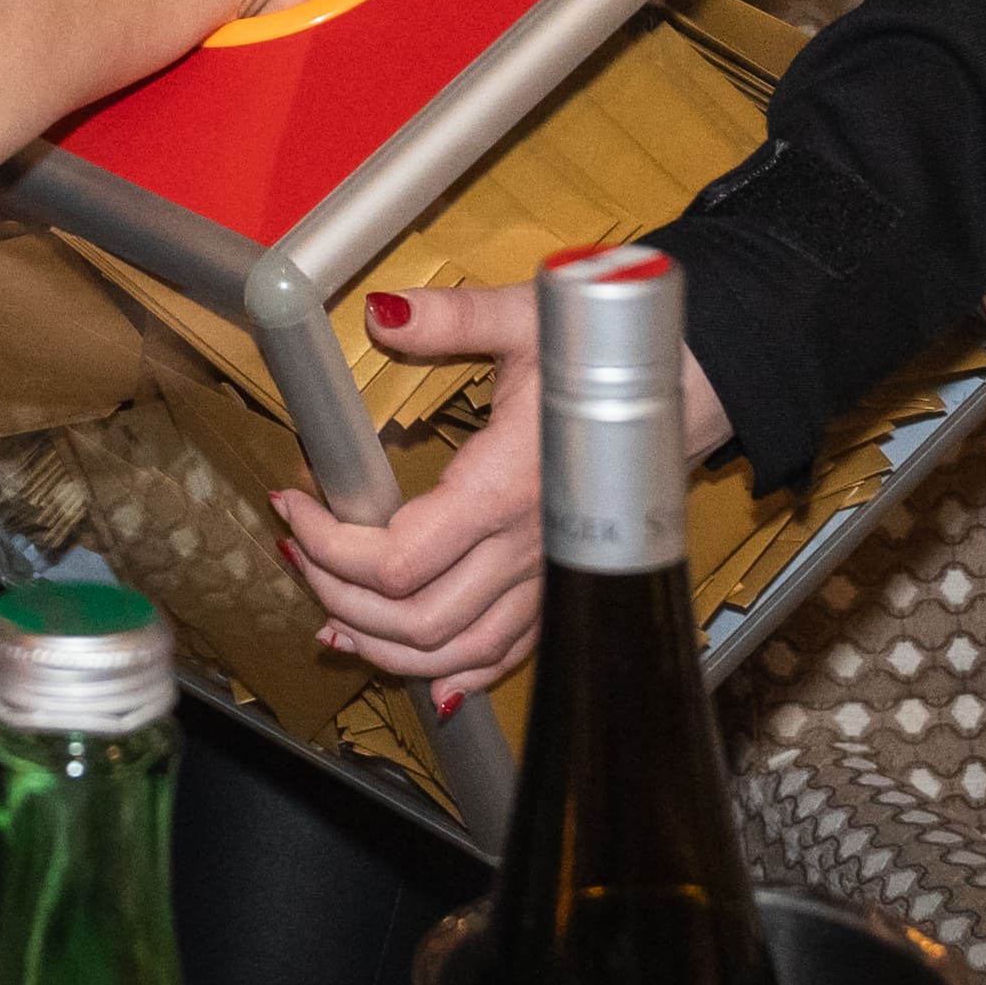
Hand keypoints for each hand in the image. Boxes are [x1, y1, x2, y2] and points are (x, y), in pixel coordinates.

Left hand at [267, 276, 735, 705]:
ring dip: (386, 648)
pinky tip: (421, 671)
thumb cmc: (610, 354)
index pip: (396, 558)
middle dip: (340, 598)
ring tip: (334, 619)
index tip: (294, 507)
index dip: (330, 546)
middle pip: (416, 620)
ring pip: (457, 653)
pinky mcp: (562, 586)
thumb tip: (383, 313)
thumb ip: (451, 318)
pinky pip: (505, 652)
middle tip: (299, 556)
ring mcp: (548, 578)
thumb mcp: (526, 318)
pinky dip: (455, 671)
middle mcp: (527, 550)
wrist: (691, 384)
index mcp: (505, 490)